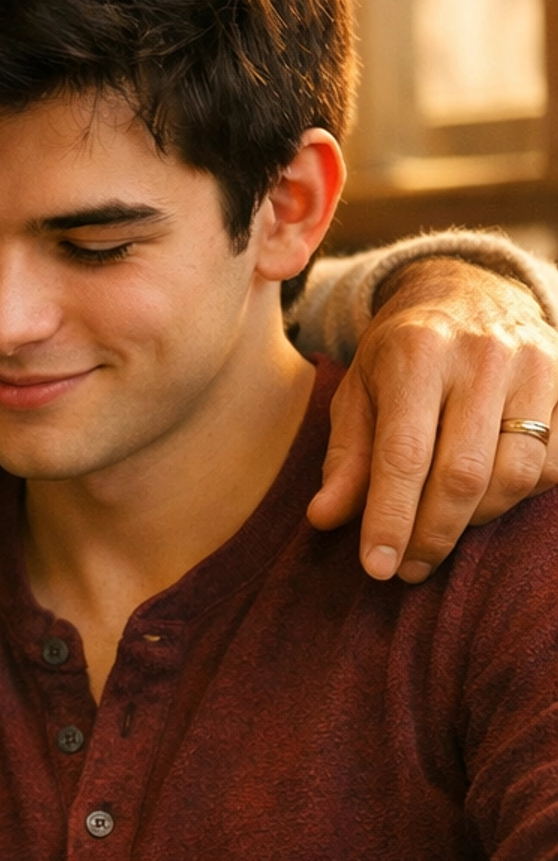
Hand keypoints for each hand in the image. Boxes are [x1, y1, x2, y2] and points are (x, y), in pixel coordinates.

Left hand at [308, 257, 557, 580]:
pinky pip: (554, 465)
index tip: (378, 568)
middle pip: (464, 474)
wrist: (470, 292)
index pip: (404, 455)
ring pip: (515, 475)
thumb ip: (346, 456)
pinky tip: (487, 495)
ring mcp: (534, 366)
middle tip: (409, 569)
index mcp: (416, 352)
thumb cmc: (403, 353)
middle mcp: (481, 355)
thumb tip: (325, 518)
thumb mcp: (360, 391)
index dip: (392, 519)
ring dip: (476, 520)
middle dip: (433, 534)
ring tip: (443, 528)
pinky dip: (520, 495)